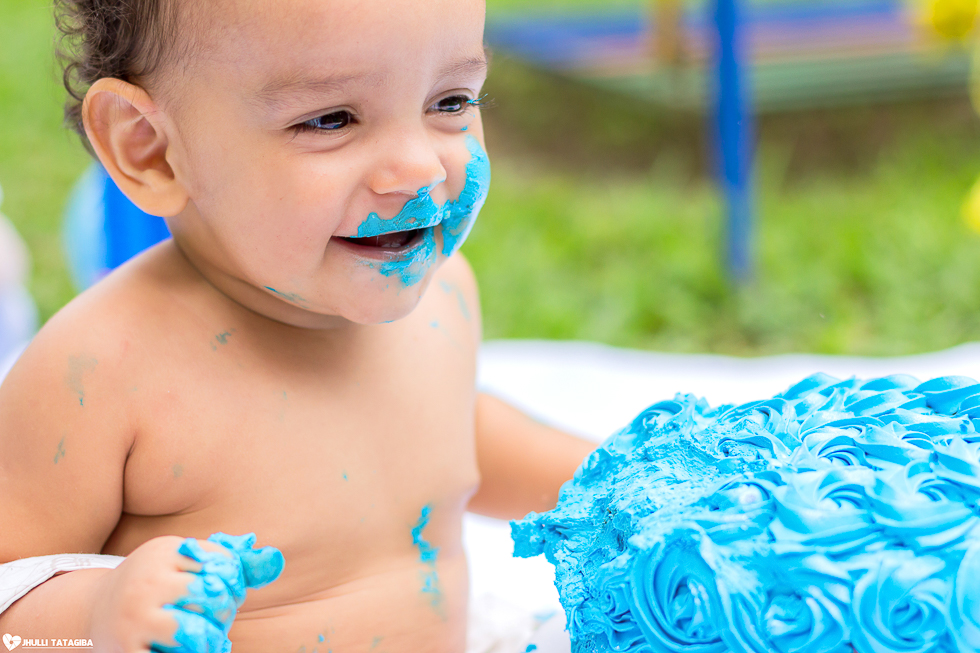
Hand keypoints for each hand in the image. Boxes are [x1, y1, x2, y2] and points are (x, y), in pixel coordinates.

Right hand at [90, 533, 283, 652]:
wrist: (93, 611)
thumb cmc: (157, 585)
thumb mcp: (186, 563)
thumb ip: (232, 562)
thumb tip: (275, 559)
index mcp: (165, 551)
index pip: (223, 564)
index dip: (234, 582)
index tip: (225, 590)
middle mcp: (147, 580)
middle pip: (212, 597)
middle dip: (224, 611)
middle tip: (216, 617)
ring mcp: (134, 618)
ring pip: (195, 631)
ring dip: (210, 640)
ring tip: (207, 638)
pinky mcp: (126, 651)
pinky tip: (189, 650)